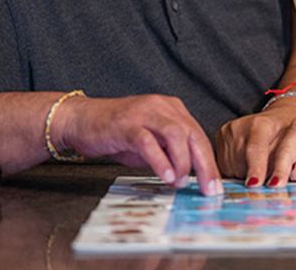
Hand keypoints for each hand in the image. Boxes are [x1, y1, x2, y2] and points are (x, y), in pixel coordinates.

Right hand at [54, 94, 221, 195]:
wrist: (81, 120)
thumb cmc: (116, 132)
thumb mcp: (150, 145)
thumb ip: (169, 155)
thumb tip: (189, 178)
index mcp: (172, 109)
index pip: (199, 136)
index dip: (209, 162)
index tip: (214, 185)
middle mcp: (162, 107)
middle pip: (192, 134)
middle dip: (204, 164)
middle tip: (208, 188)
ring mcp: (144, 113)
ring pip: (175, 134)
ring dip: (182, 161)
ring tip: (181, 182)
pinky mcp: (126, 123)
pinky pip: (147, 141)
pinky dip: (159, 159)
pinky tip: (165, 175)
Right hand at [216, 101, 295, 184]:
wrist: (277, 117)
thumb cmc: (288, 134)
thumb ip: (290, 164)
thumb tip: (277, 184)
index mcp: (261, 124)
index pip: (255, 149)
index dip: (255, 168)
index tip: (255, 184)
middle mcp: (239, 126)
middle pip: (242, 163)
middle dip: (253, 177)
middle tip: (267, 179)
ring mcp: (227, 132)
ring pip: (231, 168)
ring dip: (243, 175)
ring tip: (257, 167)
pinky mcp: (219, 138)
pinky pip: (224, 167)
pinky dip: (235, 171)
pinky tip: (246, 164)